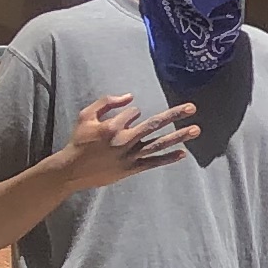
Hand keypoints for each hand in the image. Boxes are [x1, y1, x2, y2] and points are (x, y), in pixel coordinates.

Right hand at [55, 93, 194, 191]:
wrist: (72, 170)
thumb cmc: (79, 141)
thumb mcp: (86, 116)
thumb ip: (107, 102)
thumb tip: (130, 97)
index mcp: (113, 127)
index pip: (133, 112)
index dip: (130, 113)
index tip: (124, 118)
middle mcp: (124, 141)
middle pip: (154, 124)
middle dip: (175, 115)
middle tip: (192, 107)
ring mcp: (130, 156)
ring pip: (158, 144)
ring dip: (178, 136)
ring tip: (196, 129)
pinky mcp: (131, 169)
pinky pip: (153, 163)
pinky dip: (168, 158)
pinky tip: (183, 153)